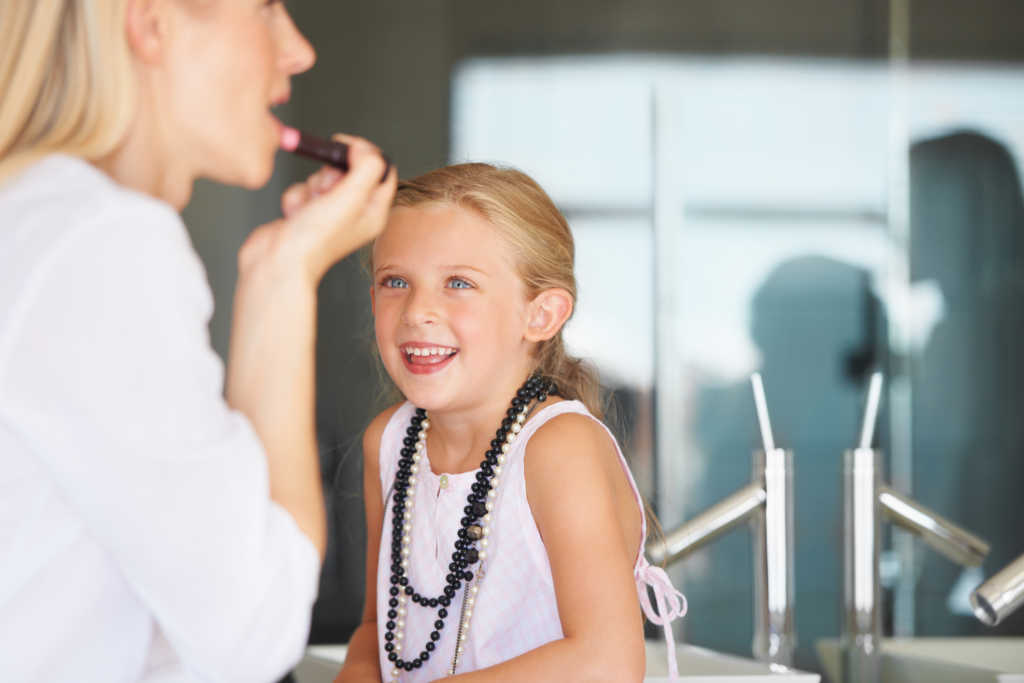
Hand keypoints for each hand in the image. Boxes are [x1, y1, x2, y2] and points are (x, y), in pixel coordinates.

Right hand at [240, 134, 395, 286]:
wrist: (278, 261)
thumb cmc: (315, 240)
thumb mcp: (351, 197)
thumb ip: (366, 167)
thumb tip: (364, 149)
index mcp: (374, 212)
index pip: (383, 172)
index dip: (367, 154)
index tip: (348, 146)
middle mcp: (355, 213)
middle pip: (351, 171)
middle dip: (332, 173)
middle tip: (327, 188)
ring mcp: (330, 213)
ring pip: (322, 178)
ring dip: (311, 187)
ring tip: (308, 208)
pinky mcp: (307, 213)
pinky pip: (302, 189)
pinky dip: (296, 197)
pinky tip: (295, 215)